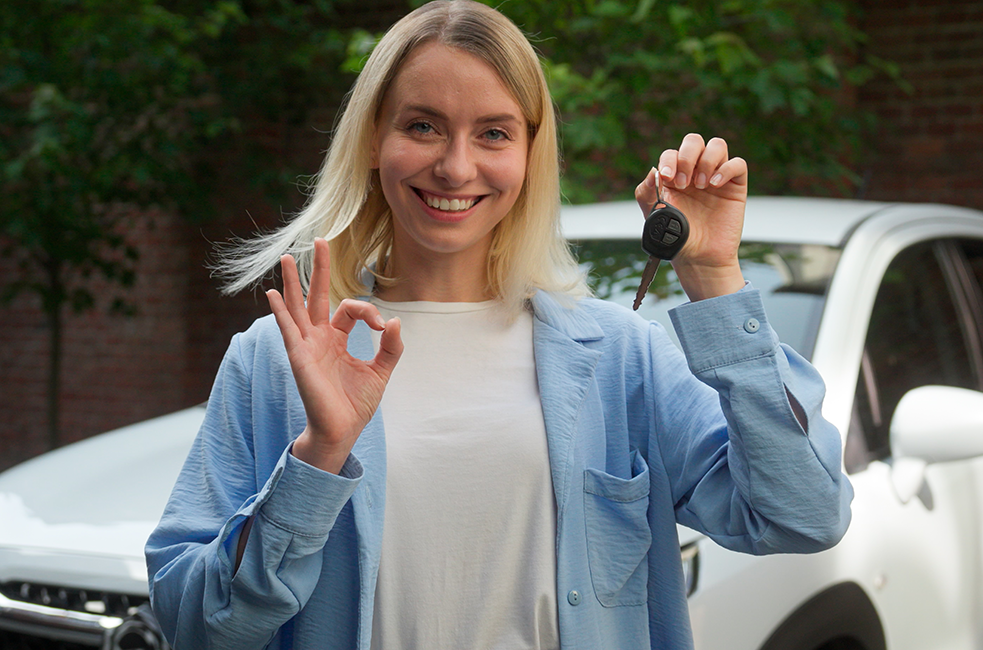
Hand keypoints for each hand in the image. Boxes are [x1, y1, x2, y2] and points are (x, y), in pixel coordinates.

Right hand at [266, 238, 402, 473]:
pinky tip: (273, 293)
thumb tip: (396, 321)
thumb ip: (391, 347)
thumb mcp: (382, 372)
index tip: (384, 329)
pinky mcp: (299, 357)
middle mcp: (319, 338)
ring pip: (298, 307)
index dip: (369, 312)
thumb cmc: (356, 404)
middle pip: (317, 296)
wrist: (342, 431)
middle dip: (319, 269)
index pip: (349, 309)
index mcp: (337, 339)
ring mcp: (306, 346)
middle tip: (319, 240)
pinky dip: (281, 311)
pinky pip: (288, 329)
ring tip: (288, 257)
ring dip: (293, 282)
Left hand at [635, 134, 746, 300]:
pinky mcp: (735, 186)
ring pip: (717, 146)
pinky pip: (737, 164)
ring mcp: (716, 177)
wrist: (699, 258)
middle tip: (683, 183)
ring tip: (700, 185)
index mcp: (674, 176)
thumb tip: (653, 171)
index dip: (669, 160)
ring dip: (706, 161)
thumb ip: (646, 192)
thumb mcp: (654, 215)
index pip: (672, 153)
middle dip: (687, 157)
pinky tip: (714, 185)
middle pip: (694, 141)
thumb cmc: (676, 238)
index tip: (666, 179)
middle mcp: (695, 172)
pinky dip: (726, 169)